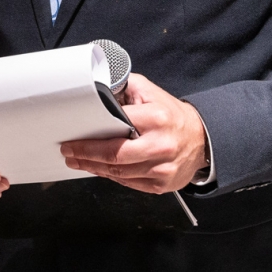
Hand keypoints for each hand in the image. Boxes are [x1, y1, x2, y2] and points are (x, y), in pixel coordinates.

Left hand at [59, 73, 207, 193]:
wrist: (202, 138)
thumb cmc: (172, 116)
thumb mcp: (149, 92)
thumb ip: (123, 87)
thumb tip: (97, 87)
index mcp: (156, 119)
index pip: (115, 130)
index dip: (90, 138)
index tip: (72, 138)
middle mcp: (160, 146)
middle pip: (115, 157)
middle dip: (86, 156)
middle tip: (69, 152)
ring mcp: (162, 168)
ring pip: (120, 174)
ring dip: (94, 168)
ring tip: (78, 161)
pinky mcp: (162, 184)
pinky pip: (129, 183)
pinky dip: (111, 177)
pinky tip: (100, 169)